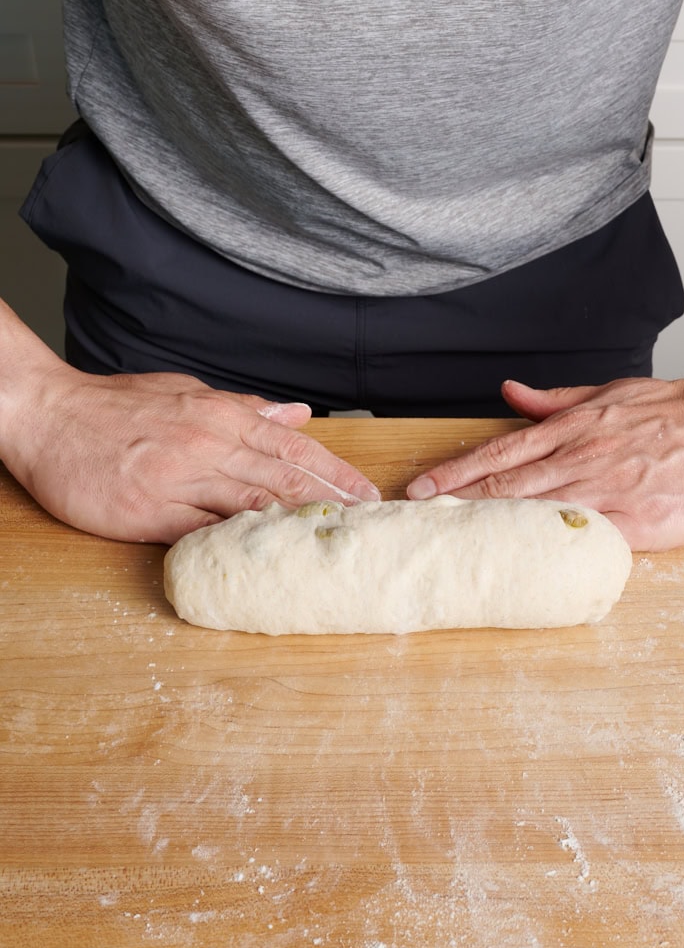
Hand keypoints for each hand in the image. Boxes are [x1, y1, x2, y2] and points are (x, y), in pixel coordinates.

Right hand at [2, 363, 379, 542]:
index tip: (368, 492)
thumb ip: (244, 407)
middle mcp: (207, 444)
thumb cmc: (116, 405)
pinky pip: (203, 531)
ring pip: (251, 503)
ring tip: (335, 540)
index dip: (335, 471)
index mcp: (219, 415)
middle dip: (332, 501)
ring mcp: (178, 479)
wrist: (49, 415)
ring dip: (297, 523)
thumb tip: (297, 413)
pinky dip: (239, 543)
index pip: (292, 446)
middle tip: (369, 522)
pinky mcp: (149, 512)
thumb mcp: (186, 393)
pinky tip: (270, 555)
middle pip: (283, 477)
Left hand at [407, 371, 683, 550]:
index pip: (498, 454)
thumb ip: (556, 400)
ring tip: (446, 540)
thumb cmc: (681, 411)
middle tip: (414, 520)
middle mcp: (581, 457)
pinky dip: (543, 547)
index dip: (455, 473)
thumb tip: (511, 394)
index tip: (420, 488)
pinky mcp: (635, 522)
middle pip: (502, 485)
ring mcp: (606, 490)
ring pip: (531, 510)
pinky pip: (580, 537)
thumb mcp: (611, 392)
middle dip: (453, 503)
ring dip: (485, 526)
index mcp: (574, 428)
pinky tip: (515, 560)